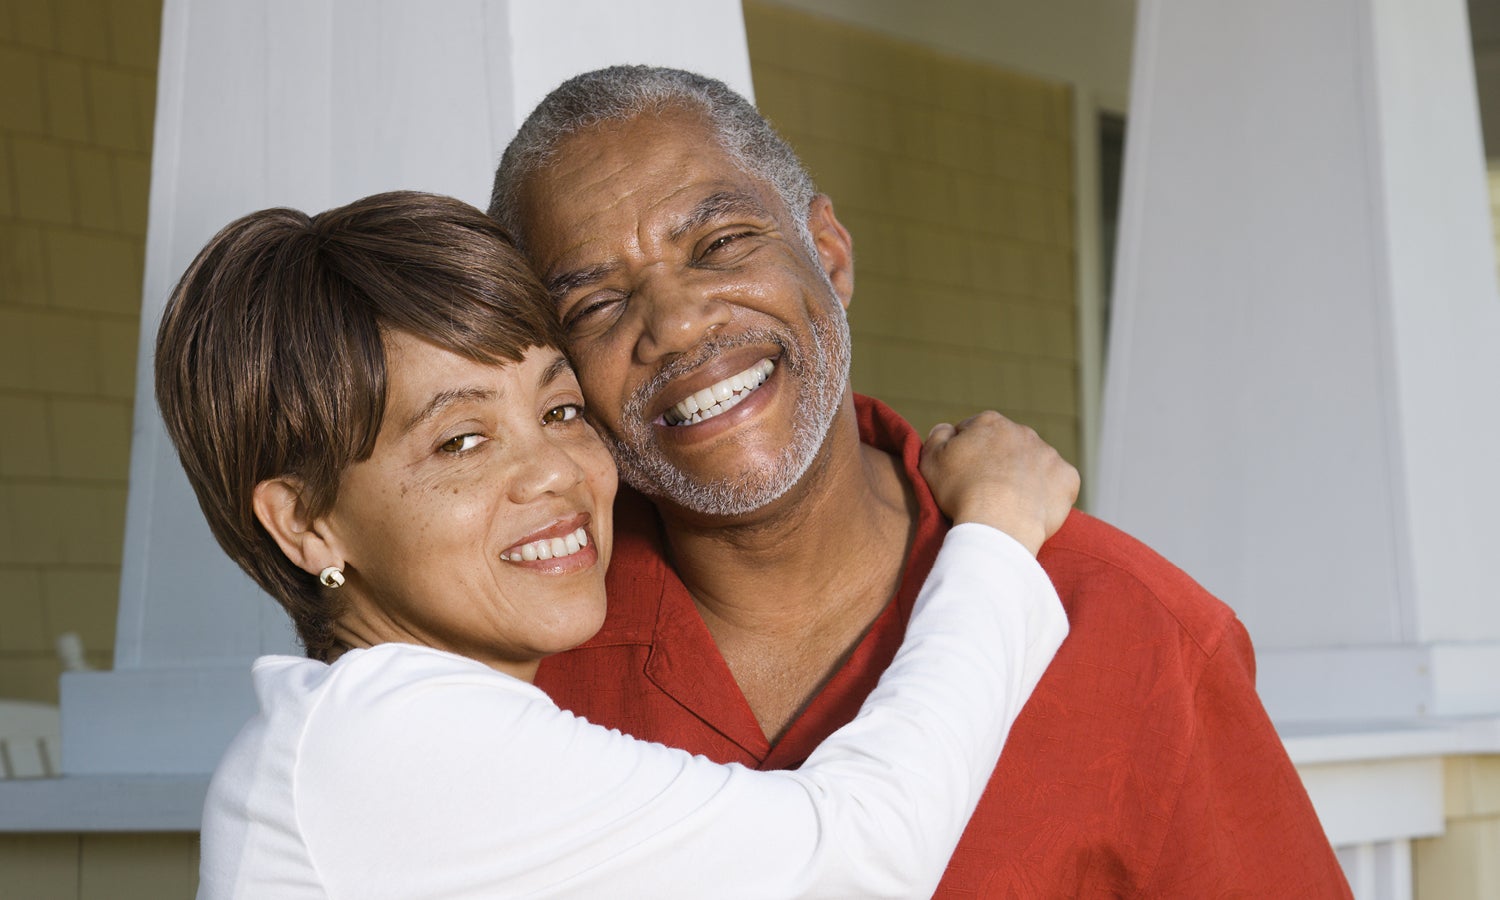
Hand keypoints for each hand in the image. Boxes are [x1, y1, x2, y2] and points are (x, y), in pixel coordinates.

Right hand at [919, 411, 1078, 555]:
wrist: (998, 523)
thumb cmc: (961, 492)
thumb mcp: (930, 460)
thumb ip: (937, 436)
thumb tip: (948, 429)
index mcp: (989, 422)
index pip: (974, 432)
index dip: (965, 454)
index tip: (961, 476)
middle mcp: (1022, 431)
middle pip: (1007, 446)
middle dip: (998, 463)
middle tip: (985, 492)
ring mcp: (1048, 453)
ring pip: (1034, 463)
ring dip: (1024, 477)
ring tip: (1009, 505)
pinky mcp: (1067, 477)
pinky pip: (1058, 483)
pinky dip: (1048, 494)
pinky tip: (1032, 509)